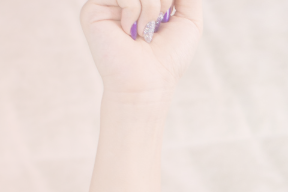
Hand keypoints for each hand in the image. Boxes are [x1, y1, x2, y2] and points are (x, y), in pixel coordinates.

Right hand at [80, 0, 202, 100]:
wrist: (149, 81)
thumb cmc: (169, 57)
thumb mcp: (189, 20)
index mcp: (143, 1)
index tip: (168, 13)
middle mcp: (123, 0)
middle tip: (161, 19)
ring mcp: (107, 2)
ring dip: (151, 5)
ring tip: (146, 30)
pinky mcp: (92, 8)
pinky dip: (134, 10)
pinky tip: (130, 31)